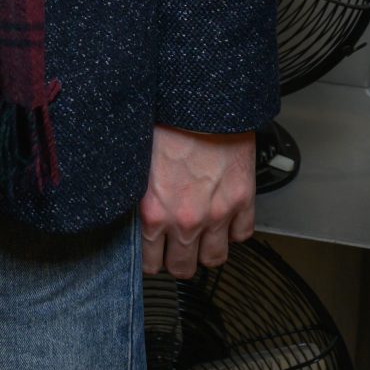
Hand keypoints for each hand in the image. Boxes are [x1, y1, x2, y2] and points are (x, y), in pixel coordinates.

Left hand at [140, 126, 255, 279]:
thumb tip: (126, 207)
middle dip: (178, 260)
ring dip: (207, 251)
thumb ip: (136, 192)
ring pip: (215, 259)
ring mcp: (217, 214)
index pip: (150, 262)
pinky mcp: (243, 201)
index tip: (153, 253)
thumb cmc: (165, 123)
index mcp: (154, 210)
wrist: (201, 101)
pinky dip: (234, 230)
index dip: (152, 259)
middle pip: (183, 268)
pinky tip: (224, 219)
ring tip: (201, 238)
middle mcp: (186, 220)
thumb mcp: (136, 161)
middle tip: (176, 248)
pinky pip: (242, 235)